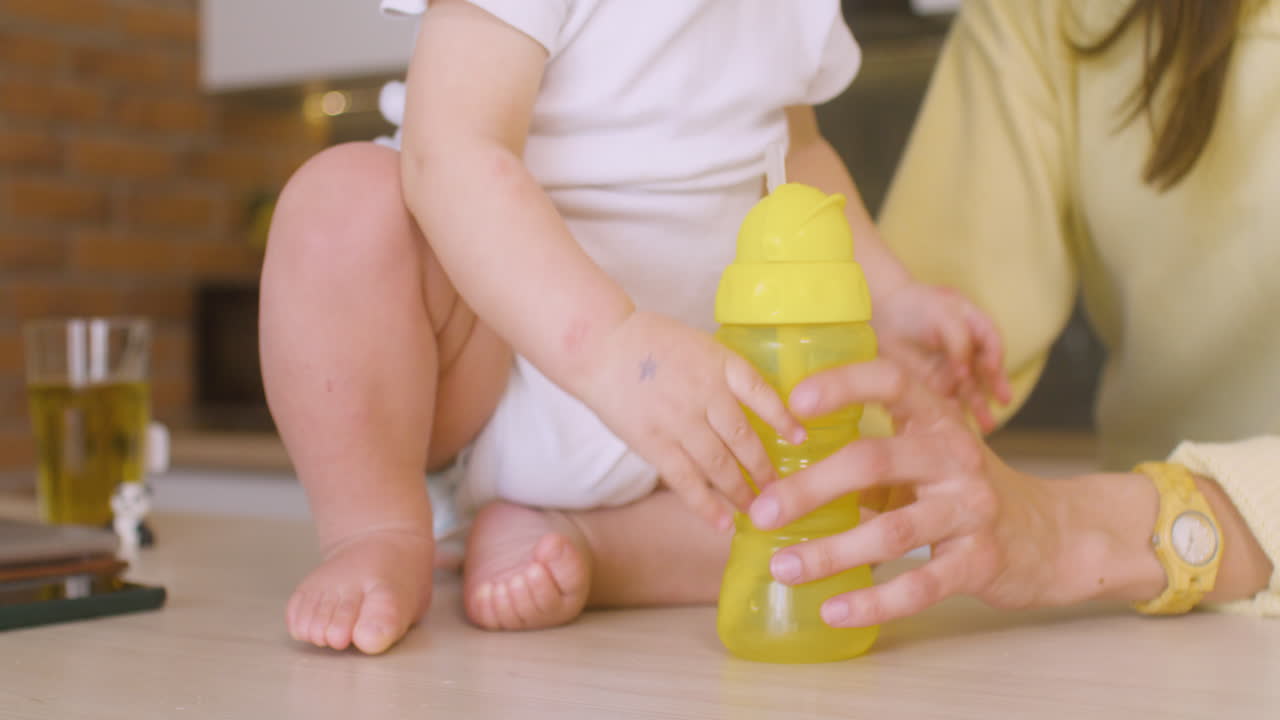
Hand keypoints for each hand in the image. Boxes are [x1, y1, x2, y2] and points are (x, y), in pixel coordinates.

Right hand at [581, 311, 805, 529]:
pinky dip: (707, 505)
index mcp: (720, 363)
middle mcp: (705, 393)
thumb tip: (752, 405)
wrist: (600, 345)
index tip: (801, 440)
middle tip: (781, 490)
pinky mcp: (654, 442)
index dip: (784, 419)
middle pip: (744, 438)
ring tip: (758, 510)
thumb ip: (723, 373)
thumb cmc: (648, 341)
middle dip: (765, 469)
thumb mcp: (698, 344)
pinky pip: (685, 480)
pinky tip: (723, 522)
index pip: (762, 393)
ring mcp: (679, 420)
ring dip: (742, 491)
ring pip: (720, 464)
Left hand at [749, 358, 1069, 627]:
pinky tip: (834, 610)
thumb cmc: (965, 492)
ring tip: (783, 567)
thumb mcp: (926, 458)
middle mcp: (956, 456)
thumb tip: (780, 473)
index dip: (843, 384)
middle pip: (873, 461)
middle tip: (759, 512)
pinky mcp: (981, 561)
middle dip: (809, 487)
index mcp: (936, 420)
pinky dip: (873, 601)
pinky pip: (920, 586)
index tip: (793, 402)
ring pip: (891, 531)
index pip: (891, 381)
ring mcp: (972, 509)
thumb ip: (871, 457)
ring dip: (830, 552)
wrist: (1053, 536)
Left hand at [873, 282, 1010, 431]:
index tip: (990, 369)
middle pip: (986, 372)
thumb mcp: (941, 313)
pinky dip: (954, 413)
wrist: (881, 313)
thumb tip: (965, 371)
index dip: (994, 356)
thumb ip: (959, 339)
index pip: (992, 344)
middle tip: (1003, 401)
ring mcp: (951, 369)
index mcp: (975, 327)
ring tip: (988, 425)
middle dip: (996, 387)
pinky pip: (949, 400)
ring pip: (970, 391)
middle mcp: (968, 351)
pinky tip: (958, 425)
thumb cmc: (914, 305)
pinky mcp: (935, 384)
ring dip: (980, 407)